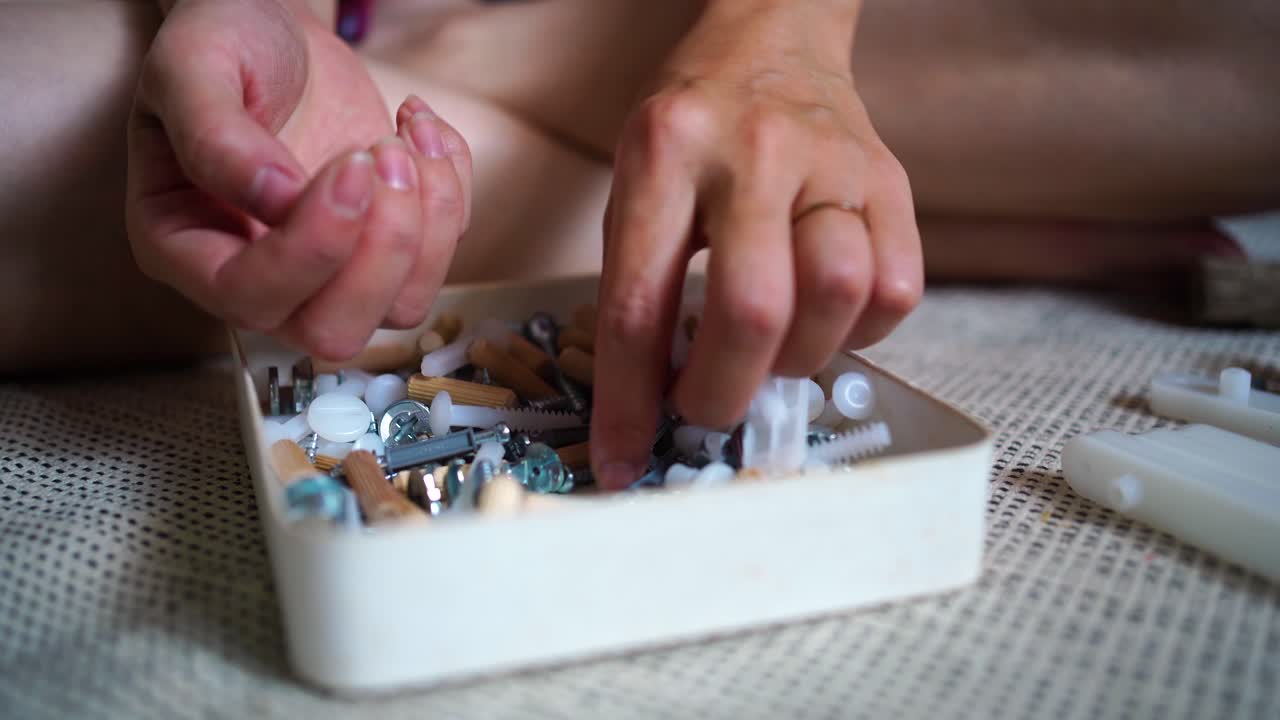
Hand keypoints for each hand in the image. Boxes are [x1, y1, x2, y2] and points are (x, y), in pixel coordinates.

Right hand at [126, 0, 471, 358]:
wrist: (275, 28)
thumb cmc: (221, 45)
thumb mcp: (193, 67)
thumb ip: (215, 136)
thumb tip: (276, 199)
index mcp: (184, 247)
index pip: (248, 296)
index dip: (311, 247)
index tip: (351, 164)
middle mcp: (258, 278)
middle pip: (332, 332)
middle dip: (380, 251)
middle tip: (383, 154)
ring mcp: (329, 273)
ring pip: (400, 309)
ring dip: (427, 224)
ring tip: (407, 137)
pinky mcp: (383, 249)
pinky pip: (441, 257)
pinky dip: (451, 190)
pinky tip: (418, 126)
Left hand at [590, 1, 921, 487]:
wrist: (774, 38)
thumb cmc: (697, 125)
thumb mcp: (639, 181)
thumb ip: (645, 282)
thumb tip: (650, 407)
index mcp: (666, 152)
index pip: (639, 302)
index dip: (630, 402)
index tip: (625, 459)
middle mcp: (753, 152)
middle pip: (753, 310)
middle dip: (723, 393)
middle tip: (707, 408)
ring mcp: (832, 162)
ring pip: (837, 295)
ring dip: (798, 359)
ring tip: (770, 353)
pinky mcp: (890, 179)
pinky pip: (896, 289)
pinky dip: (859, 332)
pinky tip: (824, 319)